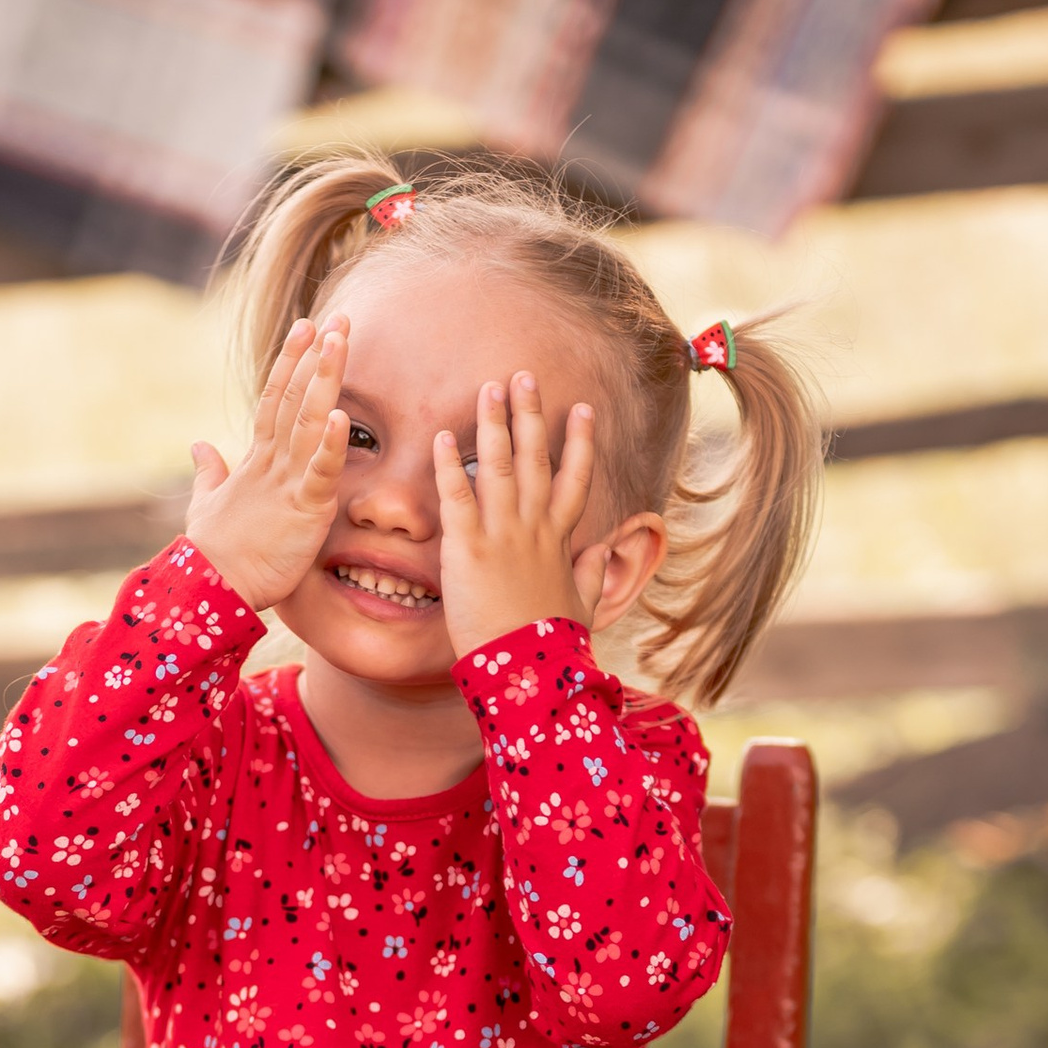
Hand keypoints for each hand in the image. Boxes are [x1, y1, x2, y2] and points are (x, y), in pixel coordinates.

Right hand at [184, 319, 349, 609]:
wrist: (211, 588)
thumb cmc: (214, 552)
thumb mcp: (207, 504)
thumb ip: (208, 471)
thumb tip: (199, 444)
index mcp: (255, 459)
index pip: (275, 399)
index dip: (292, 362)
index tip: (306, 327)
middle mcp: (271, 462)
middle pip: (296, 397)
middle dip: (316, 357)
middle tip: (337, 318)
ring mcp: (288, 482)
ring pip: (310, 420)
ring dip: (326, 379)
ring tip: (340, 340)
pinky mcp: (304, 509)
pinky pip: (321, 471)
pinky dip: (331, 444)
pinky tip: (341, 415)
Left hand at [435, 373, 598, 656]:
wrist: (527, 672)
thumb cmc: (551, 645)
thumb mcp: (580, 606)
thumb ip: (591, 574)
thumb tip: (603, 552)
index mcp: (560, 540)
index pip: (575, 478)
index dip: (579, 441)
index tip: (582, 408)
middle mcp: (534, 528)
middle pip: (537, 457)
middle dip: (531, 414)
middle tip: (524, 376)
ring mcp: (503, 534)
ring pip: (500, 465)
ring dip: (493, 423)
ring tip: (490, 387)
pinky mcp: (470, 549)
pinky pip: (458, 497)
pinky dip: (449, 465)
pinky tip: (443, 437)